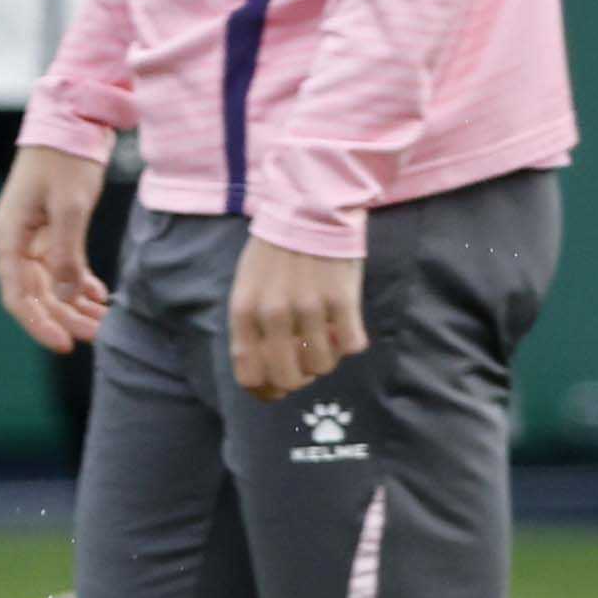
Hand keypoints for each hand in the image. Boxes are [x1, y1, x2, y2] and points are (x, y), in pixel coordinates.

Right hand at [0, 144, 114, 349]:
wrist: (73, 120)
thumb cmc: (66, 158)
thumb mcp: (69, 206)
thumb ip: (67, 254)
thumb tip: (67, 296)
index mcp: (8, 237)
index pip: (17, 295)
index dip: (39, 324)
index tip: (66, 344)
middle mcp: (15, 241)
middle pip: (36, 294)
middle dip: (66, 317)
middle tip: (99, 335)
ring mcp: (33, 237)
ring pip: (51, 284)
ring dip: (76, 304)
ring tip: (104, 321)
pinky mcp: (51, 230)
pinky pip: (63, 267)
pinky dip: (81, 283)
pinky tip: (100, 296)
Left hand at [226, 231, 367, 401]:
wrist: (310, 206)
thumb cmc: (277, 248)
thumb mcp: (248, 285)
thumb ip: (251, 326)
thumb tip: (266, 370)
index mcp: (244, 311)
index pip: (250, 376)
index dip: (266, 390)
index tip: (278, 387)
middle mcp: (273, 313)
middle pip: (288, 380)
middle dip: (299, 379)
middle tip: (307, 362)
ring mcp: (308, 308)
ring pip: (322, 366)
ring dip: (327, 357)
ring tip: (326, 334)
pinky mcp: (341, 299)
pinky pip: (352, 345)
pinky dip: (351, 340)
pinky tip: (346, 322)